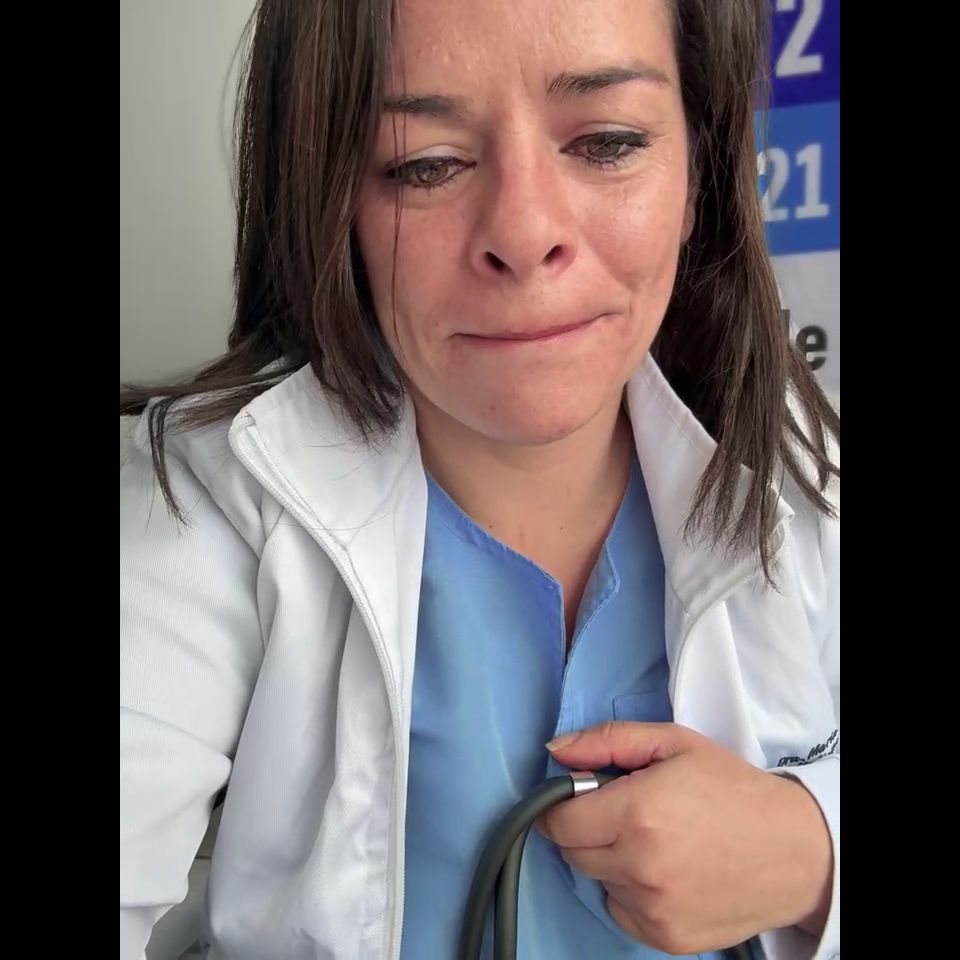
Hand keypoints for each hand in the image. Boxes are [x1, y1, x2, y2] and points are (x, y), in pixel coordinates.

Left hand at [538, 721, 832, 953]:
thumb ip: (607, 741)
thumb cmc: (732, 788)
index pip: (559, 821)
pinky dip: (631, 892)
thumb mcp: (672, 743)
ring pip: (597, 880)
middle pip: (573, 852)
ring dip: (611, 861)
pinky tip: (665, 871)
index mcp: (637, 813)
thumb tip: (554, 751)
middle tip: (626, 813)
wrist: (794, 849)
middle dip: (587, 829)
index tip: (581, 796)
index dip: (562, 805)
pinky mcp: (666, 938)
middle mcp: (640, 866)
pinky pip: (621, 910)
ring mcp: (653, 908)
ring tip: (655, 841)